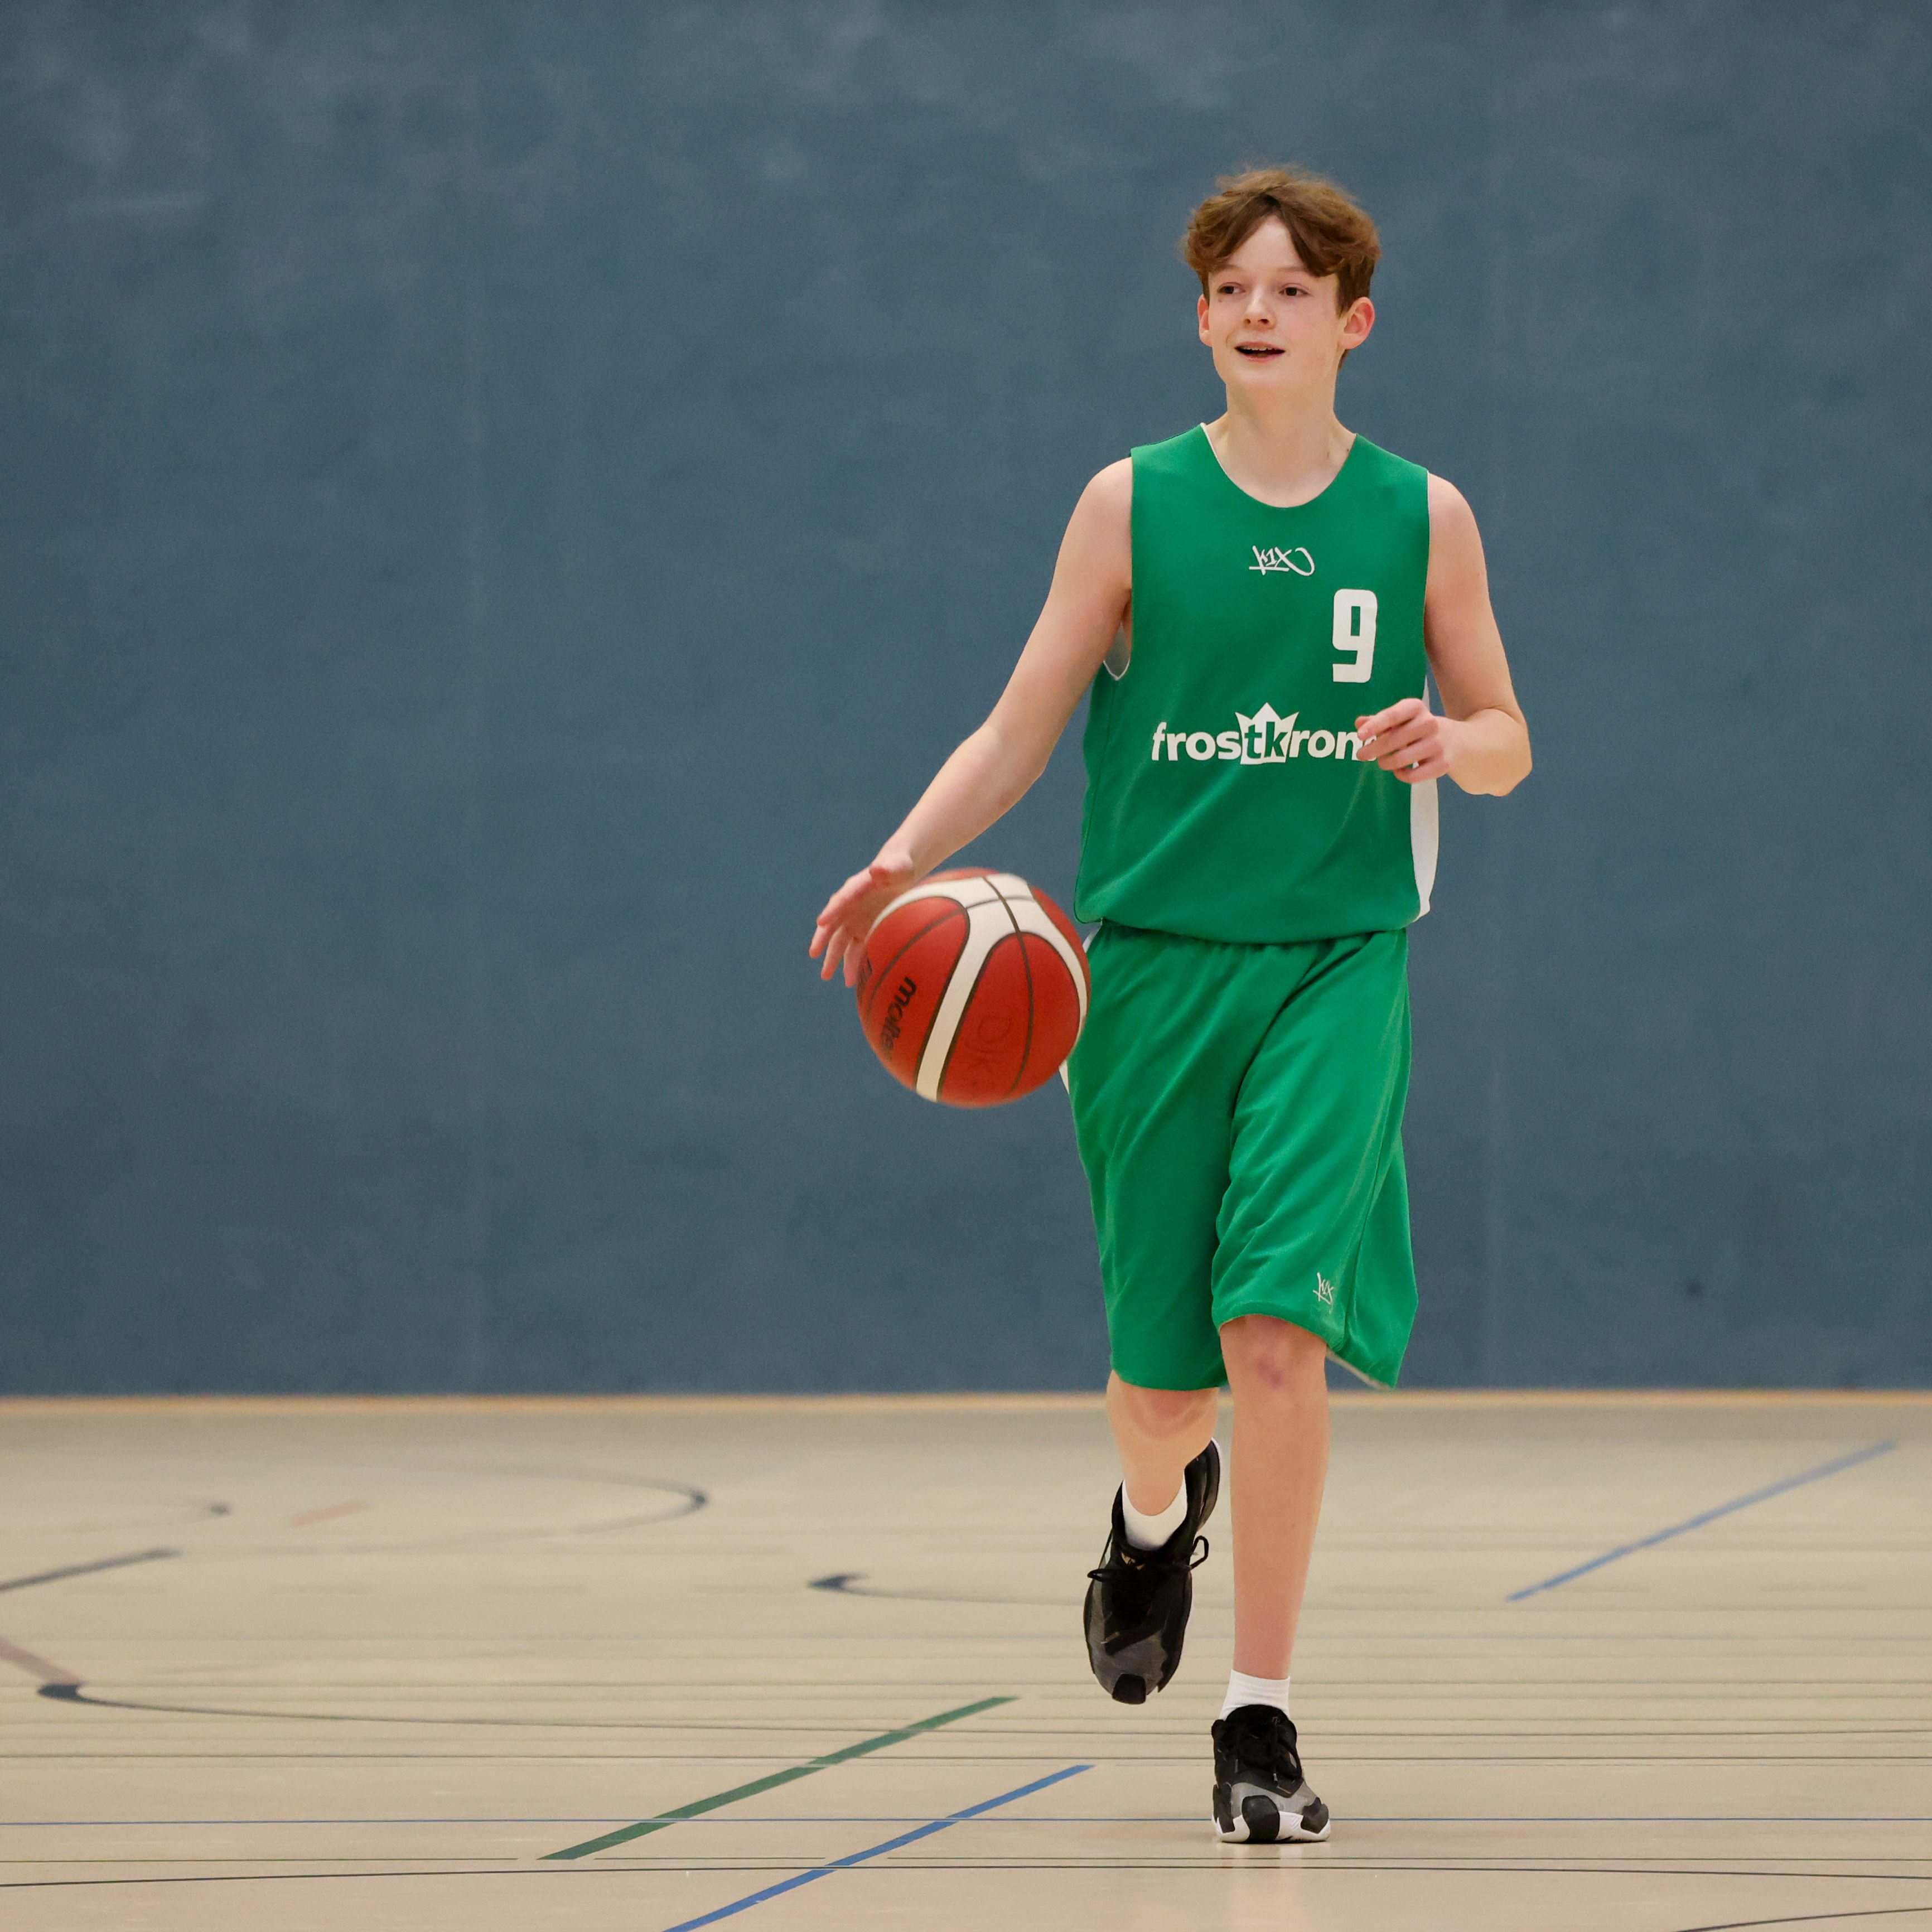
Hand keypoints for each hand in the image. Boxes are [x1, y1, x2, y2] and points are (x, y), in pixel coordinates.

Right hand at [809, 849, 918, 985]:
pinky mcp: (866, 930)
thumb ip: (888, 869)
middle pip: (834, 924)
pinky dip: (855, 963)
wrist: (901, 874)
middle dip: (824, 940)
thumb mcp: (897, 867)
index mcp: (856, 888)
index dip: (832, 910)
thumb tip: (876, 869)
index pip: (841, 900)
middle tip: (813, 954)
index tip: (821, 922)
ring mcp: (857, 920)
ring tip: (828, 976)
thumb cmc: (899, 867)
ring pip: (843, 942)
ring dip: (836, 959)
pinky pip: (858, 949)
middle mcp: (851, 906)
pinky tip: (853, 979)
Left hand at [1354, 698, 1459, 783]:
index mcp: (1417, 708)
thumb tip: (1359, 723)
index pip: (1393, 715)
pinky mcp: (1442, 764)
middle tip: (1361, 754)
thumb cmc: (1419, 728)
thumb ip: (1379, 720)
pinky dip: (1400, 775)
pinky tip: (1398, 770)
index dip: (1375, 725)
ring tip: (1383, 761)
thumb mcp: (1402, 719)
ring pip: (1400, 760)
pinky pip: (1412, 776)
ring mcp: (1437, 744)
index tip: (1359, 736)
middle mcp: (1429, 723)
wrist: (1457, 740)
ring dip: (1385, 763)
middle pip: (1393, 740)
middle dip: (1373, 749)